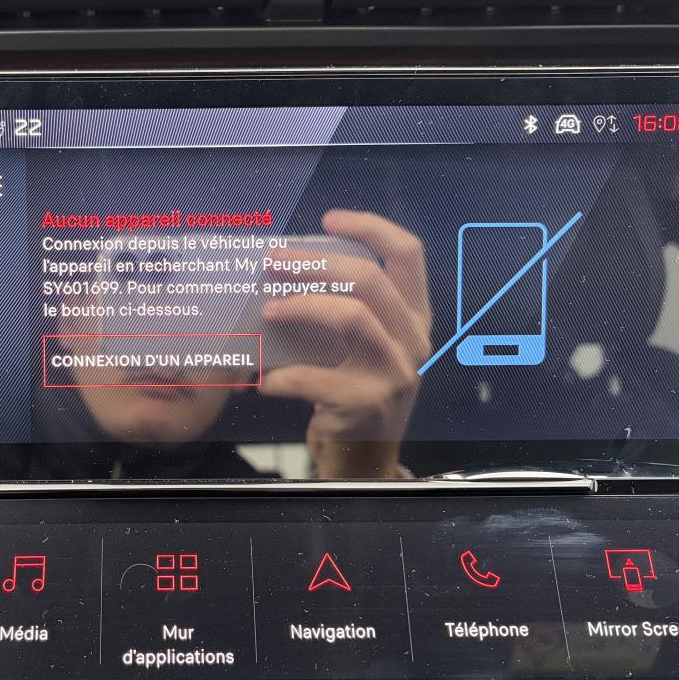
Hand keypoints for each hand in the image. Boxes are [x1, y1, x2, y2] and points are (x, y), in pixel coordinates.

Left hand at [259, 211, 431, 478]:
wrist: (364, 462)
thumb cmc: (354, 392)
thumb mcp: (363, 347)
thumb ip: (343, 309)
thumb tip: (286, 269)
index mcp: (414, 317)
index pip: (408, 254)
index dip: (370, 227)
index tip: (328, 217)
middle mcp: (413, 340)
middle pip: (370, 279)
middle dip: (316, 263)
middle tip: (275, 260)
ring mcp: (395, 372)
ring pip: (351, 316)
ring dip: (301, 307)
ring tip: (268, 311)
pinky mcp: (366, 404)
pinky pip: (313, 377)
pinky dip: (280, 377)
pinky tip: (264, 381)